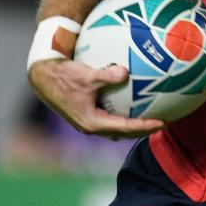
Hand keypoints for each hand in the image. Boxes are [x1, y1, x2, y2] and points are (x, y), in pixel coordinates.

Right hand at [28, 58, 163, 138]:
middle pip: (123, 133)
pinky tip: (134, 104)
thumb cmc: (64, 76)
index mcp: (92, 122)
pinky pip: (110, 119)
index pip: (125, 128)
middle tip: (163, 123)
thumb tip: (125, 72)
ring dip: (133, 127)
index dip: (145, 126)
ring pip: (116, 129)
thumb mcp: (87, 76)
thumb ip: (107, 76)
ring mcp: (87, 122)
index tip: (162, 122)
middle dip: (143, 130)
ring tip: (151, 119)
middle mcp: (90, 126)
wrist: (43, 77)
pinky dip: (123, 116)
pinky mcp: (86, 114)